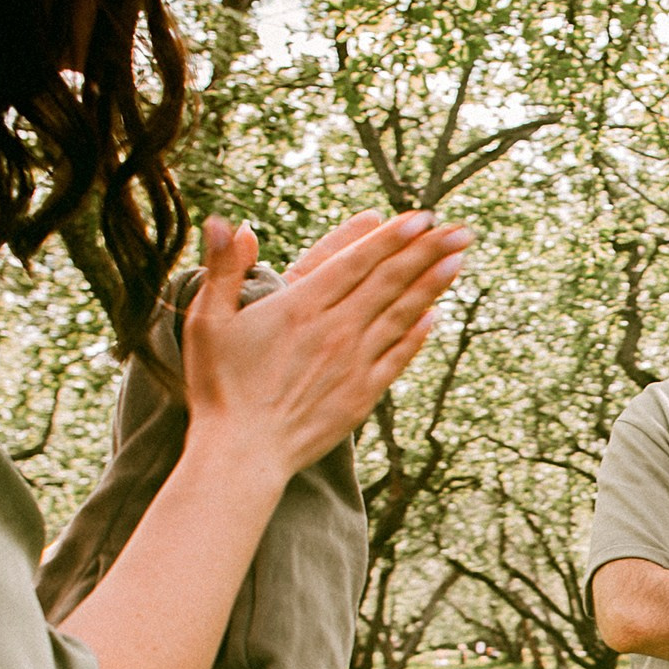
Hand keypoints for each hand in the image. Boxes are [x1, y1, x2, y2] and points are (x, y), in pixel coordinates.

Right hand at [182, 209, 473, 487]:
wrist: (242, 453)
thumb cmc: (218, 387)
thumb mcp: (208, 320)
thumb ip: (222, 268)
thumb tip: (228, 222)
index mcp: (301, 306)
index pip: (357, 261)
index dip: (392, 236)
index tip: (421, 215)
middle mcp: (335, 330)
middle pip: (389, 281)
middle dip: (427, 251)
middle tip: (460, 228)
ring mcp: (353, 363)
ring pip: (401, 314)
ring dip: (432, 285)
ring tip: (459, 258)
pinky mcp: (363, 394)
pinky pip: (397, 357)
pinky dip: (417, 334)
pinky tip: (434, 316)